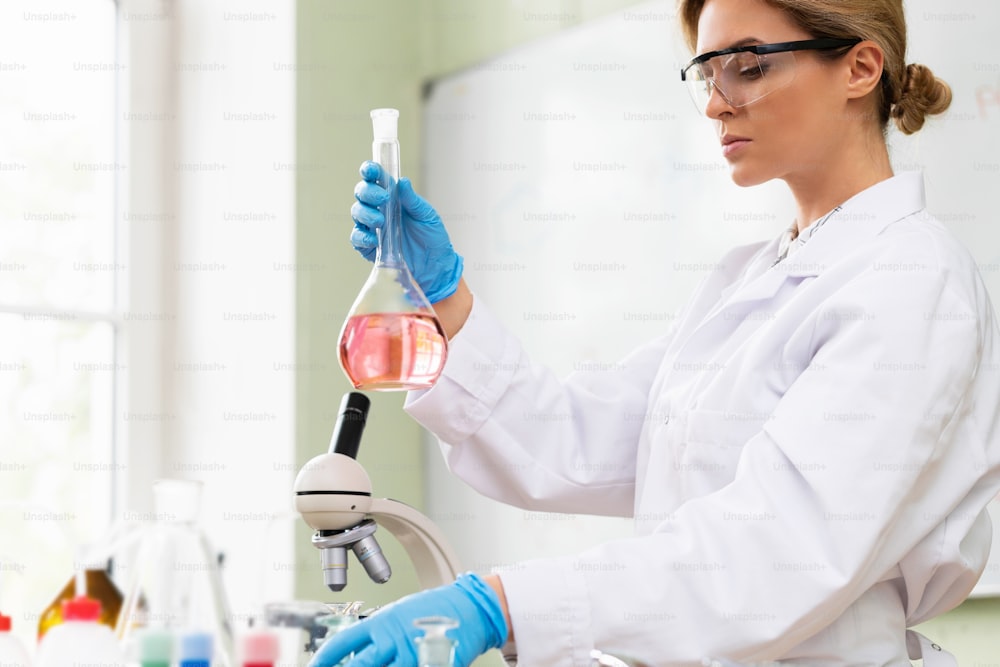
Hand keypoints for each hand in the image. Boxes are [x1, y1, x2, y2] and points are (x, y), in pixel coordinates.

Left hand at [309, 573, 506, 666]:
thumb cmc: (435, 609)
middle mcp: (394, 639)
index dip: (324, 659)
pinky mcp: (431, 665)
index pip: (343, 643)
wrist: (472, 607)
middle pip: (359, 666)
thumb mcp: (399, 614)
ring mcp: (412, 655)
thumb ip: (378, 635)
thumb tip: (355, 655)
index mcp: (382, 622)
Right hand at [351, 161, 463, 303]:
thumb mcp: (427, 216)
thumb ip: (413, 200)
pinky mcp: (370, 246)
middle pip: (362, 193)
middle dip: (368, 192)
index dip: (370, 171)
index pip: (376, 179)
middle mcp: (379, 209)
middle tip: (383, 199)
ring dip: (366, 213)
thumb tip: (402, 182)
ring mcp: (373, 227)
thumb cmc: (432, 237)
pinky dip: (362, 236)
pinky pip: (357, 238)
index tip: (370, 170)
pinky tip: (375, 239)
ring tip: (381, 221)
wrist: (435, 267)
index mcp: (393, 197)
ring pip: (357, 213)